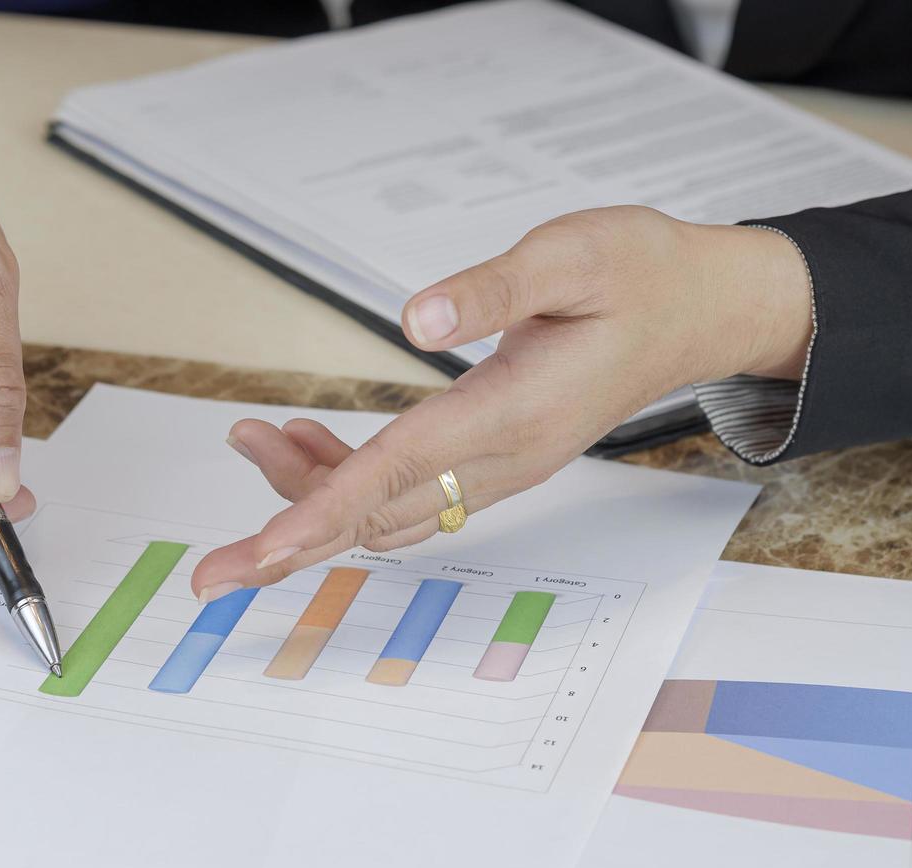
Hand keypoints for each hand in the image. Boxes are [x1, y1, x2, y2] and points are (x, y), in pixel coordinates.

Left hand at [189, 206, 810, 599]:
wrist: (698, 310)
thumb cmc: (641, 276)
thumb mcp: (573, 256)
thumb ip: (492, 289)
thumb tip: (412, 317)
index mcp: (514, 412)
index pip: (395, 473)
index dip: (315, 514)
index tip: (253, 560)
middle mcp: (504, 457)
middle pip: (376, 514)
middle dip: (290, 537)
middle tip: (212, 568)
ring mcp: (502, 465)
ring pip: (387, 508)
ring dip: (313, 494)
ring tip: (252, 436)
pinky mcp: (497, 455)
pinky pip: (410, 490)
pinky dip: (351, 480)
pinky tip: (312, 441)